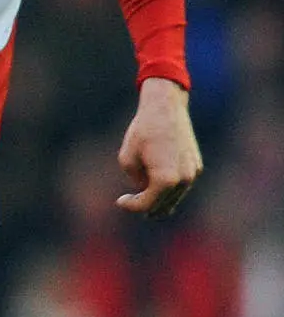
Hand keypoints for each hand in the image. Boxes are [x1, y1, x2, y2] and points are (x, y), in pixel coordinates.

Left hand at [116, 77, 201, 217]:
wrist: (166, 109)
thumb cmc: (143, 132)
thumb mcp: (127, 159)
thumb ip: (136, 179)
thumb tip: (145, 188)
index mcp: (165, 180)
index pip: (147, 205)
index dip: (131, 206)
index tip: (119, 201)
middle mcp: (183, 179)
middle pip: (162, 205)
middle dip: (146, 208)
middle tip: (131, 204)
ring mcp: (193, 173)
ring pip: (174, 197)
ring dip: (159, 201)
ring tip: (144, 201)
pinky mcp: (196, 165)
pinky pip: (182, 185)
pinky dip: (170, 189)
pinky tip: (158, 188)